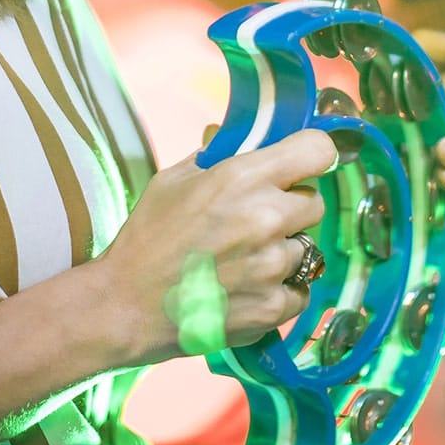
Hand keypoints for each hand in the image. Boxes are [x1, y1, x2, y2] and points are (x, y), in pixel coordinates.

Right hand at [93, 127, 336, 364]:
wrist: (127, 307)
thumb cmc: (147, 239)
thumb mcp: (174, 180)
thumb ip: (216, 155)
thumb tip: (241, 137)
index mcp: (242, 178)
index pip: (317, 150)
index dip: (312, 156)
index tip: (303, 164)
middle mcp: (266, 218)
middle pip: (314, 203)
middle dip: (291, 209)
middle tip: (256, 221)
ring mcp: (273, 266)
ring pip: (306, 249)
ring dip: (282, 252)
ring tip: (243, 261)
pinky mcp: (275, 307)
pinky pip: (299, 289)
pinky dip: (279, 290)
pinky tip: (246, 289)